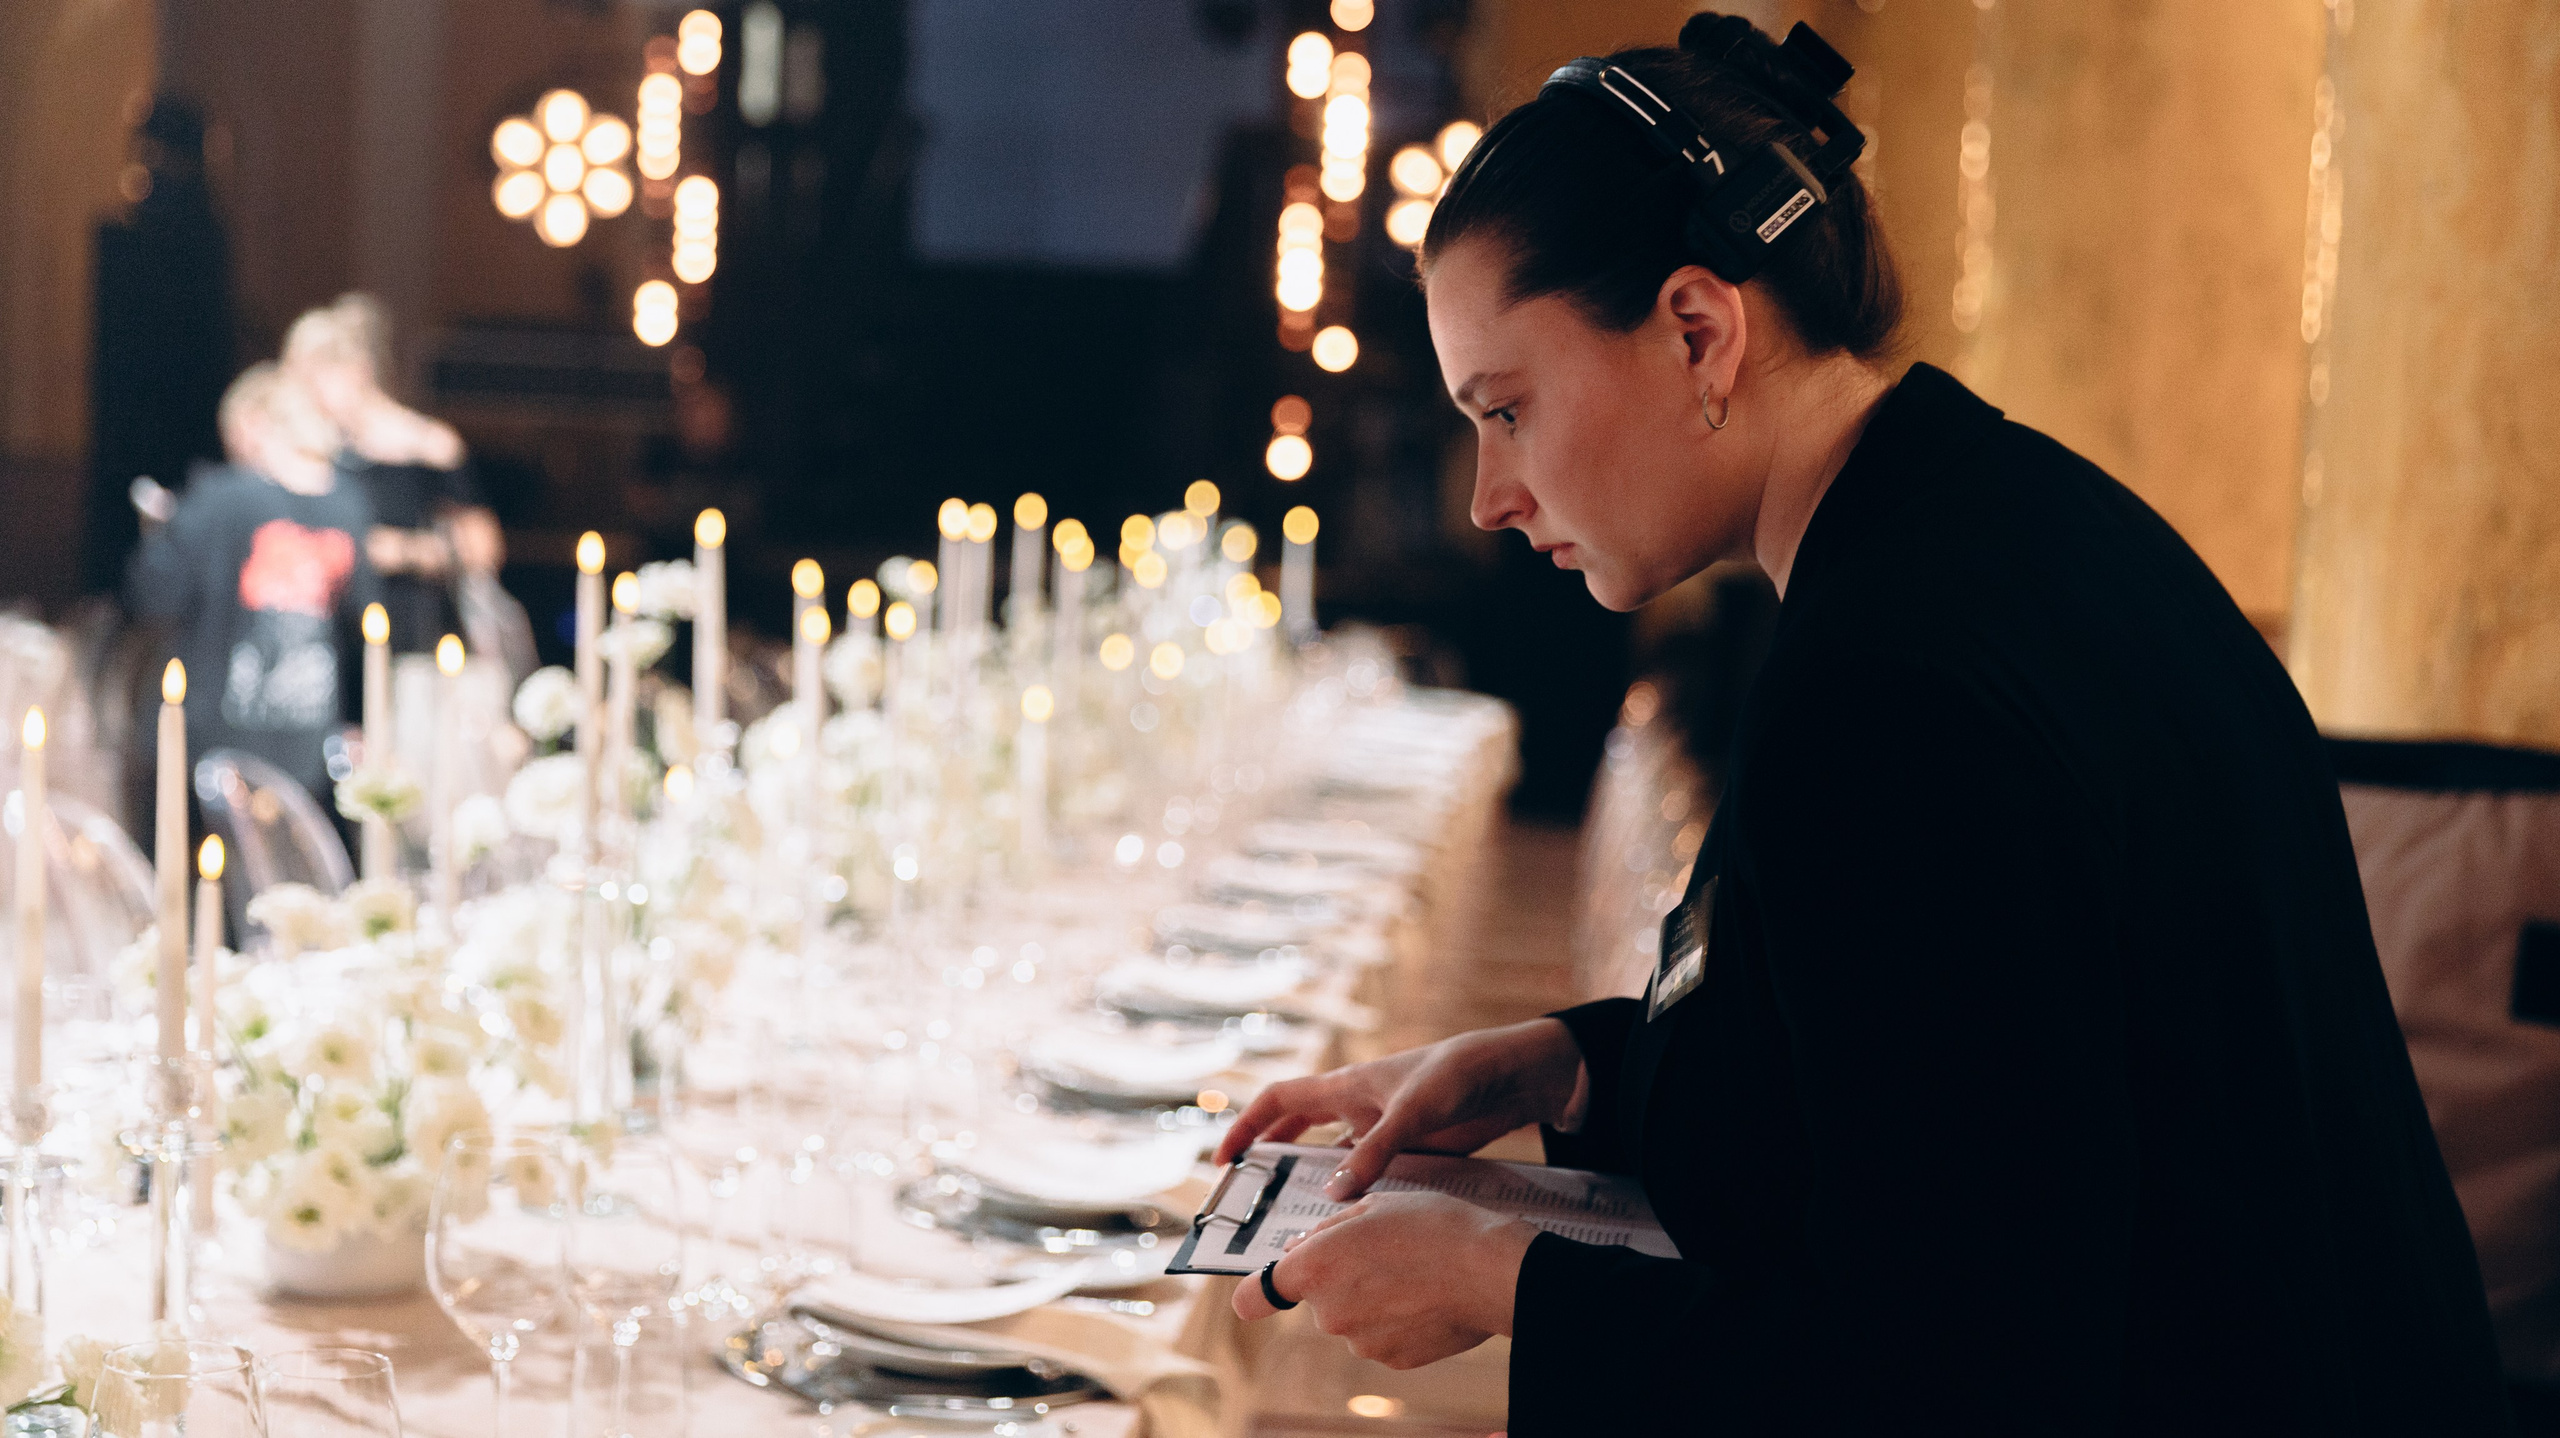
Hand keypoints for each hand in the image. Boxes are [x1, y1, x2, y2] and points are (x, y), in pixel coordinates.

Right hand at [1215, 1018, 1585, 1199]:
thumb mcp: (1415, 1112)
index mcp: (1347, 1085)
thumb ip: (1376, 1152)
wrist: (1515, 1077)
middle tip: (1252, 1198)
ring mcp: (1383, 1127)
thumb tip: (1332, 1194)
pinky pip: (1370, 1172)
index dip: (1246, 1125)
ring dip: (1315, 1182)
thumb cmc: (1460, 1075)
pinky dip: (1357, 1194)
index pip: (1278, 1101)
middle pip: (1297, 1130)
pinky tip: (1354, 1222)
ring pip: (1334, 1157)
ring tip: (1297, 1221)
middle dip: (1271, 1158)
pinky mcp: (1410, 1146)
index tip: (1224, 1160)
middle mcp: (1357, 1105)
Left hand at [1230, 1189, 1537, 1366]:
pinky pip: (1383, 1336)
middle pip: (1316, 1299)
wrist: (1491, 1269)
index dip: (1257, 1292)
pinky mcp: (1394, 1359)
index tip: (1264, 1290)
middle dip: (1338, 1278)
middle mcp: (1328, 1313)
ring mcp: (1361, 1342)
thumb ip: (1326, 1230)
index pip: (1255, 1297)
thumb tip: (1301, 1246)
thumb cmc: (1434, 1226)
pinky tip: (1425, 1295)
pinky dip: (1397, 1319)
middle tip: (1379, 1250)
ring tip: (1412, 1270)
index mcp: (1314, 1269)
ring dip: (1370, 1298)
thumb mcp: (1373, 1204)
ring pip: (1352, 1317)